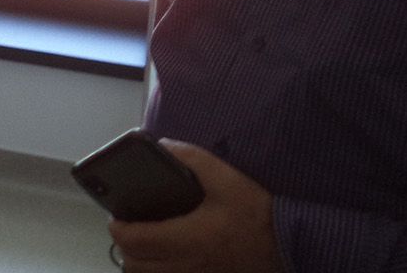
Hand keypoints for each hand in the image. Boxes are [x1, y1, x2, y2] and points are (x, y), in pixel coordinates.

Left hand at [108, 141, 282, 272]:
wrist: (290, 242)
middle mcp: (189, 264)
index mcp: (189, 238)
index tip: (115, 216)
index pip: (137, 241)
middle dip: (125, 246)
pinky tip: (166, 254)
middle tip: (128, 226)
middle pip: (136, 266)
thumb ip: (190, 158)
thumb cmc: (257, 212)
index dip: (118, 228)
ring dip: (140, 262)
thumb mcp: (226, 177)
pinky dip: (158, 270)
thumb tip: (162, 146)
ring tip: (144, 240)